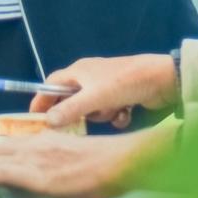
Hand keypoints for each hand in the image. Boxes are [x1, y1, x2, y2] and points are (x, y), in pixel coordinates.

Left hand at [0, 127, 169, 197]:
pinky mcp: (38, 174)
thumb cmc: (104, 164)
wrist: (122, 162)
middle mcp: (33, 145)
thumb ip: (52, 163)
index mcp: (41, 141)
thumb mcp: (72, 159)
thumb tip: (42, 175)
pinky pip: (2, 173)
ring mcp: (35, 159)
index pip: (1, 146)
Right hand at [33, 55, 178, 128]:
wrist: (161, 79)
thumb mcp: (94, 98)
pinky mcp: (121, 97)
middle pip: (72, 100)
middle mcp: (90, 77)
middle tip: (78, 125)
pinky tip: (126, 113)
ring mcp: (106, 87)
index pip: (52, 85)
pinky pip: (109, 112)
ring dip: (102, 114)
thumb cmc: (124, 83)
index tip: (36, 118)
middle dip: (79, 113)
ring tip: (113, 110)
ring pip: (93, 109)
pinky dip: (116, 115)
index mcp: (79, 71)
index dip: (42, 100)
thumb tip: (48, 121)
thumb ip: (70, 110)